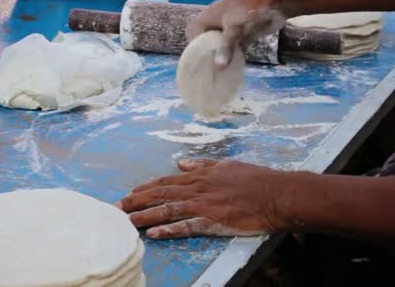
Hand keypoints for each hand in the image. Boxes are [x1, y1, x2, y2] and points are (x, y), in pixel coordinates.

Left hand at [117, 159, 289, 238]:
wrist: (276, 194)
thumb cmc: (254, 178)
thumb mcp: (225, 164)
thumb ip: (201, 164)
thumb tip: (181, 161)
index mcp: (200, 176)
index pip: (165, 181)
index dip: (145, 188)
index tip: (129, 193)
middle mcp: (198, 189)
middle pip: (160, 194)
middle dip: (137, 201)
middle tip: (118, 208)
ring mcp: (205, 205)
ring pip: (168, 209)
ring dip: (146, 215)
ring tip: (128, 221)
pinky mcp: (214, 221)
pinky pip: (187, 226)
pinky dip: (169, 230)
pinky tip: (154, 234)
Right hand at [186, 0, 286, 67]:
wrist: (276, 0)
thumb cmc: (249, 8)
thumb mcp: (234, 28)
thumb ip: (226, 47)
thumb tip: (218, 67)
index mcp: (207, 17)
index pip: (193, 35)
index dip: (194, 48)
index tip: (198, 63)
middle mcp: (215, 23)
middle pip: (206, 43)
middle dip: (207, 56)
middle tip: (208, 73)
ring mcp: (229, 30)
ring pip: (220, 47)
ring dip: (220, 58)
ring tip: (218, 76)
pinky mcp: (241, 36)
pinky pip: (232, 50)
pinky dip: (232, 58)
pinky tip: (232, 70)